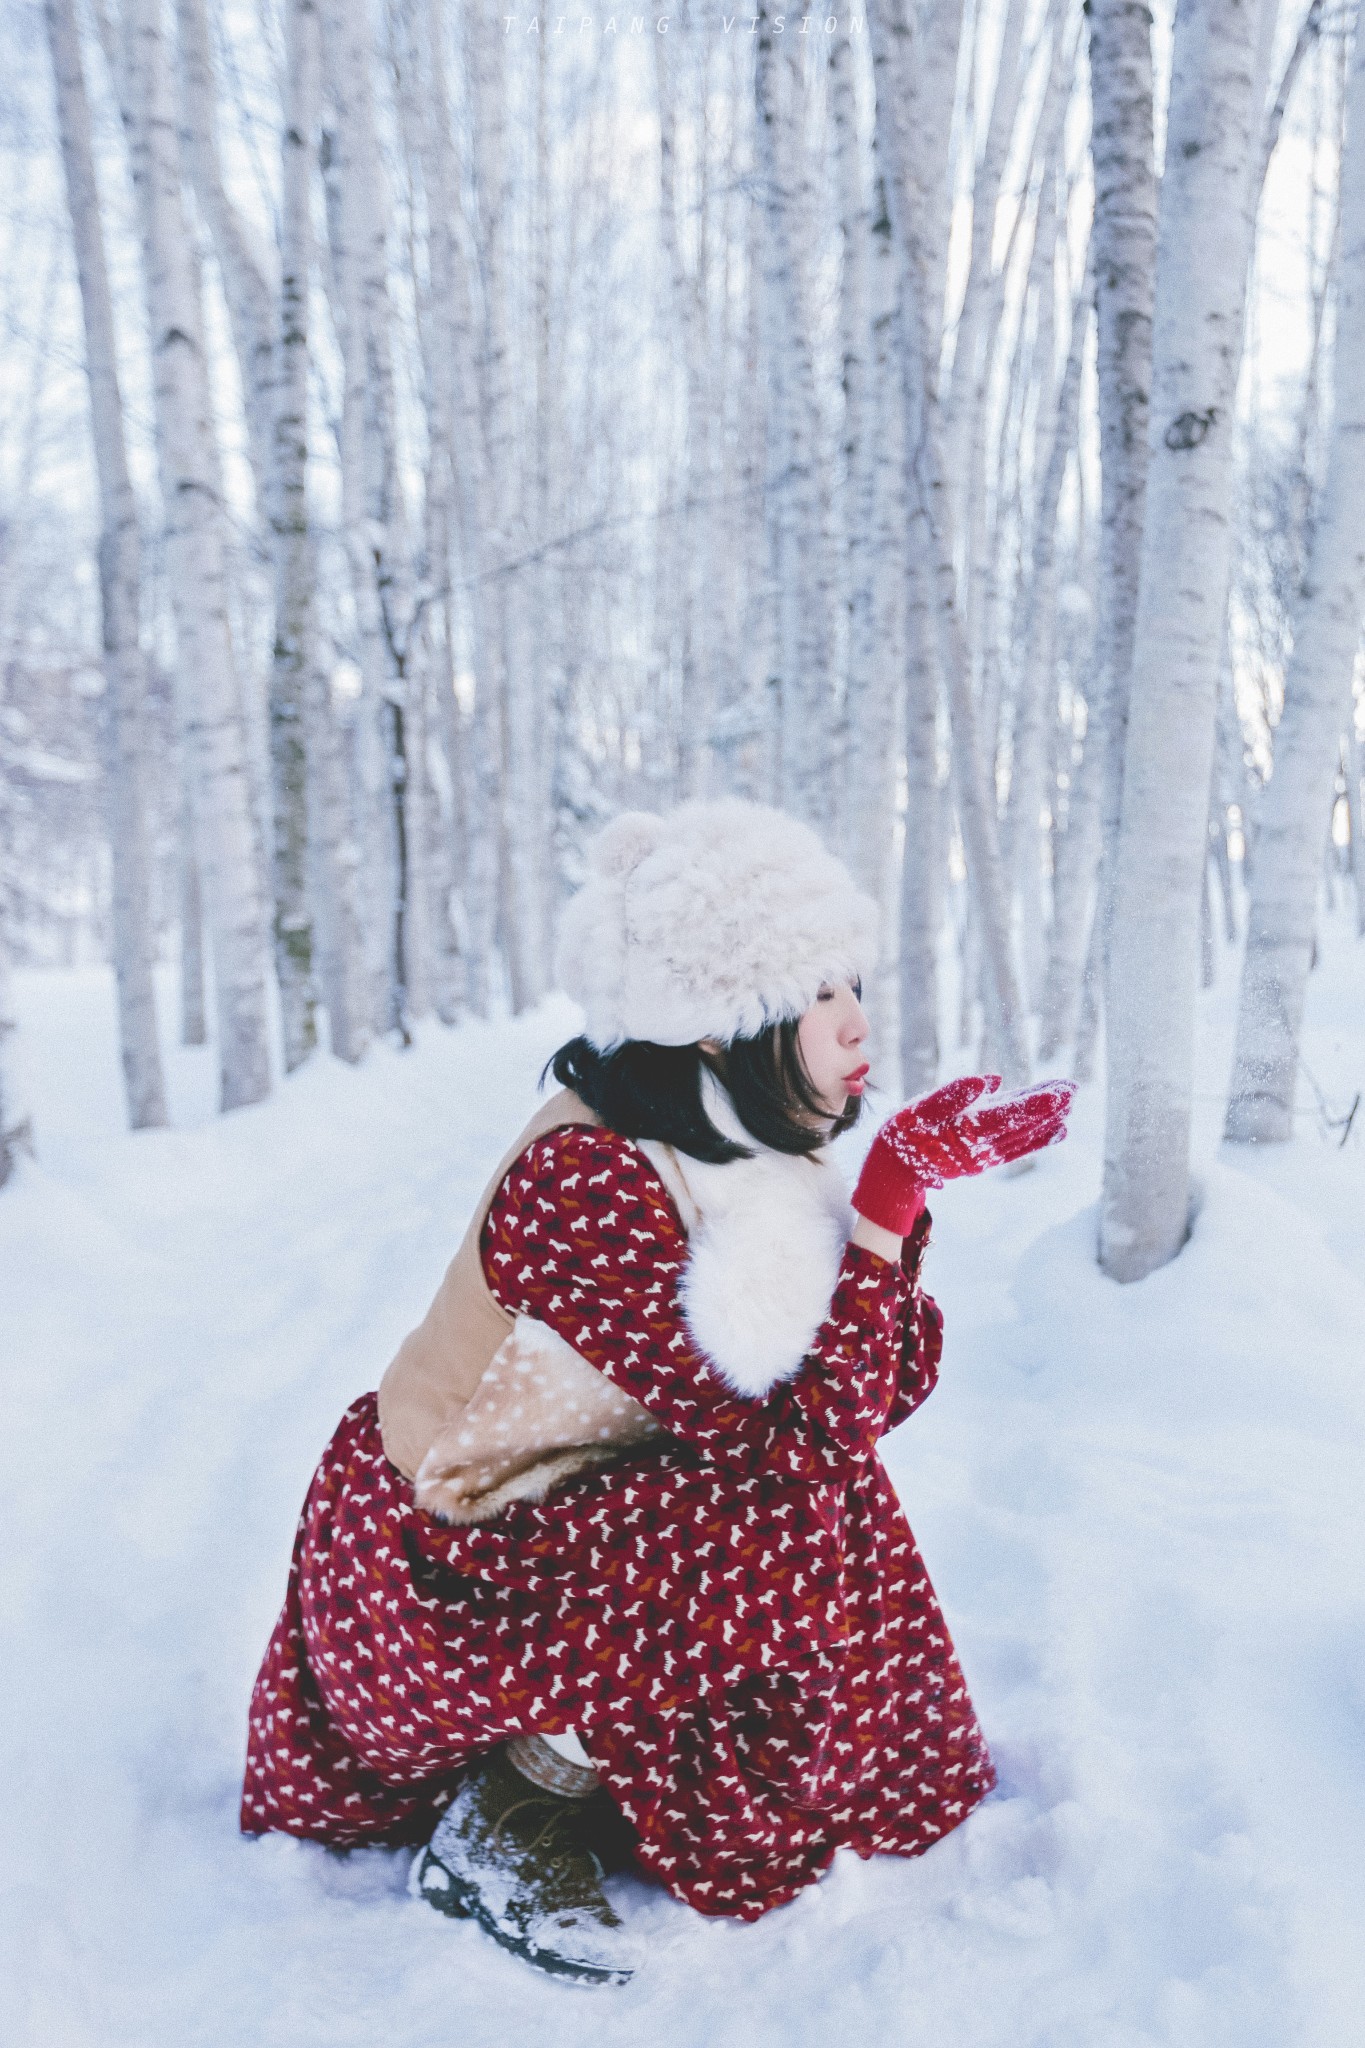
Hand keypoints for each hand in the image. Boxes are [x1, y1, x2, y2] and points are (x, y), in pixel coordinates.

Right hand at [851, 1074, 1074, 1234]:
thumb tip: (989, 1080)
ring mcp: (983, 1156)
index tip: (1060, 1092)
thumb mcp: (916, 1111)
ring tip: (1070, 1102)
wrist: (891, 1177)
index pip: (1006, 1115)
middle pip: (1020, 1125)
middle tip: (1073, 1089)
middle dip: (1048, 1108)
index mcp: (964, 1132)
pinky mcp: (982, 1159)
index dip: (1034, 1104)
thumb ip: (950, 1096)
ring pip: (1021, 1136)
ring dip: (1047, 1120)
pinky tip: (1057, 1129)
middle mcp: (980, 1147)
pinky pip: (1015, 1149)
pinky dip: (1038, 1140)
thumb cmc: (899, 1138)